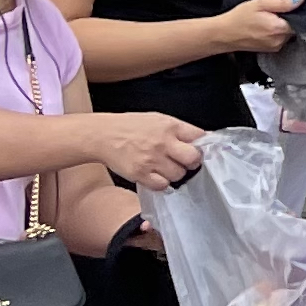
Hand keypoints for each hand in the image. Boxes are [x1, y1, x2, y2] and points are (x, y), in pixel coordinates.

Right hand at [91, 110, 212, 190]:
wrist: (103, 135)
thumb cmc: (131, 127)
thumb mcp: (158, 120)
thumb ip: (179, 130)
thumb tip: (201, 139)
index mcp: (170, 126)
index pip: (199, 137)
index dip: (201, 145)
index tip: (199, 149)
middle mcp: (163, 142)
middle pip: (193, 158)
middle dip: (193, 162)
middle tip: (186, 162)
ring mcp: (151, 159)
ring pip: (178, 174)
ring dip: (176, 173)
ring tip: (166, 167)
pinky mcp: (140, 174)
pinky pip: (162, 185)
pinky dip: (162, 183)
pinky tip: (156, 176)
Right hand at [213, 0, 300, 54]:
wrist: (223, 34)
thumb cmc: (239, 18)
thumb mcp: (261, 3)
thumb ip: (282, 3)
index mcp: (279, 29)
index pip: (301, 21)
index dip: (299, 12)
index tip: (292, 6)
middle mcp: (279, 41)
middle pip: (296, 27)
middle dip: (291, 19)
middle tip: (277, 11)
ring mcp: (275, 47)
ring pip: (289, 34)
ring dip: (284, 26)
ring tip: (271, 18)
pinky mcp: (271, 50)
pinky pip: (282, 39)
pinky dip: (278, 32)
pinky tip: (268, 26)